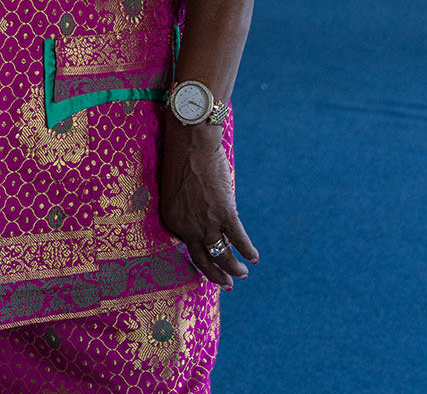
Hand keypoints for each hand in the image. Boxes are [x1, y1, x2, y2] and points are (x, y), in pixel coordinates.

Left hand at [158, 116, 255, 287]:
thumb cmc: (182, 159)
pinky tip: (254, 257)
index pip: (188, 249)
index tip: (210, 268)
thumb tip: (202, 218)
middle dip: (216, 276)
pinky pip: (238, 239)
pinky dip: (247, 250)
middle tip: (226, 285)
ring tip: (242, 274)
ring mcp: (206, 222)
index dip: (201, 261)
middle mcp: (187, 227)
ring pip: (221, 256)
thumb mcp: (176, 191)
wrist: (192, 141)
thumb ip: (186, 209)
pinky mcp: (225, 213)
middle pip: (203, 260)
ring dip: (234, 269)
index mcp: (172, 221)